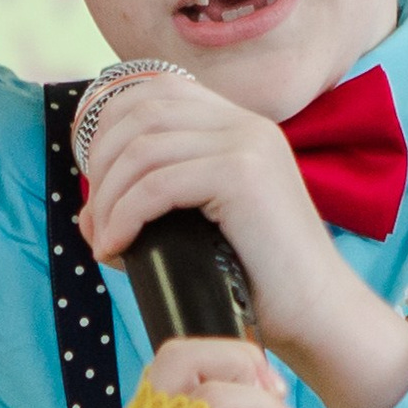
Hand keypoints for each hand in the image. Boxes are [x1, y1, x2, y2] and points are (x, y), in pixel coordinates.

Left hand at [77, 71, 407, 407]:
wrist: (319, 316)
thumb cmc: (260, 285)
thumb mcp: (206, 225)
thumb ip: (162, 199)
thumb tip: (89, 206)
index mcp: (242, 126)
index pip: (157, 91)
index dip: (109, 125)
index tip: (93, 179)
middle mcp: (247, 124)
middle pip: (141, 113)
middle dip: (100, 163)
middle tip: (93, 218)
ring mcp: (247, 144)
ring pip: (142, 149)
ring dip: (107, 197)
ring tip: (103, 241)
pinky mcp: (242, 175)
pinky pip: (156, 185)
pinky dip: (123, 216)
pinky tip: (116, 248)